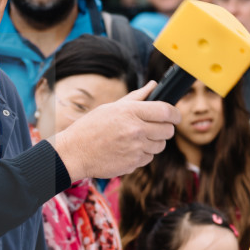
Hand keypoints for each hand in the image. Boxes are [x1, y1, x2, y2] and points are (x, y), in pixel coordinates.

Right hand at [50, 82, 179, 181]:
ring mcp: (135, 149)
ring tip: (136, 139)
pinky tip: (128, 149)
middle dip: (165, 128)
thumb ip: (136, 98)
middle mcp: (136, 130)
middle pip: (168, 130)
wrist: (74, 153)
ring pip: (160, 146)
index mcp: (130, 112)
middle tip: (154, 127)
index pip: (166, 111)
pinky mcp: (133, 163)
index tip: (174, 116)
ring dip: (153, 142)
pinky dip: (142, 154)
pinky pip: (149, 158)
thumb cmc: (90, 128)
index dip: (175, 114)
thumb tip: (153, 85)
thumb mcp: (111, 108)